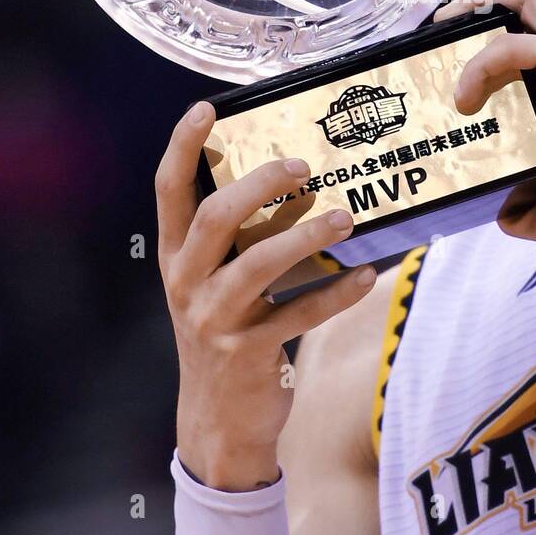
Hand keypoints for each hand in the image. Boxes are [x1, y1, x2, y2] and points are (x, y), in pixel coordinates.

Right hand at [155, 102, 375, 490]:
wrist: (217, 425)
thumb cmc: (226, 338)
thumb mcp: (214, 286)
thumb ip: (238, 242)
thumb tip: (295, 185)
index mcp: (176, 258)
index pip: (169, 191)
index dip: (182, 147)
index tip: (206, 109)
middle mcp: (187, 283)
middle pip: (215, 217)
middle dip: (260, 185)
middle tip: (303, 166)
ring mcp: (214, 320)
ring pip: (257, 264)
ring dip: (306, 236)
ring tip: (347, 217)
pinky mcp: (249, 353)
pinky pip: (298, 315)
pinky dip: (337, 294)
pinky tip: (367, 276)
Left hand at [434, 0, 535, 253]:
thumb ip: (525, 203)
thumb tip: (506, 215)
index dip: (500, 33)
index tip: (462, 55)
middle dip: (487, 0)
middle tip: (447, 26)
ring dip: (481, 9)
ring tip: (444, 36)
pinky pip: (510, 44)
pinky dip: (480, 66)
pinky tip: (465, 98)